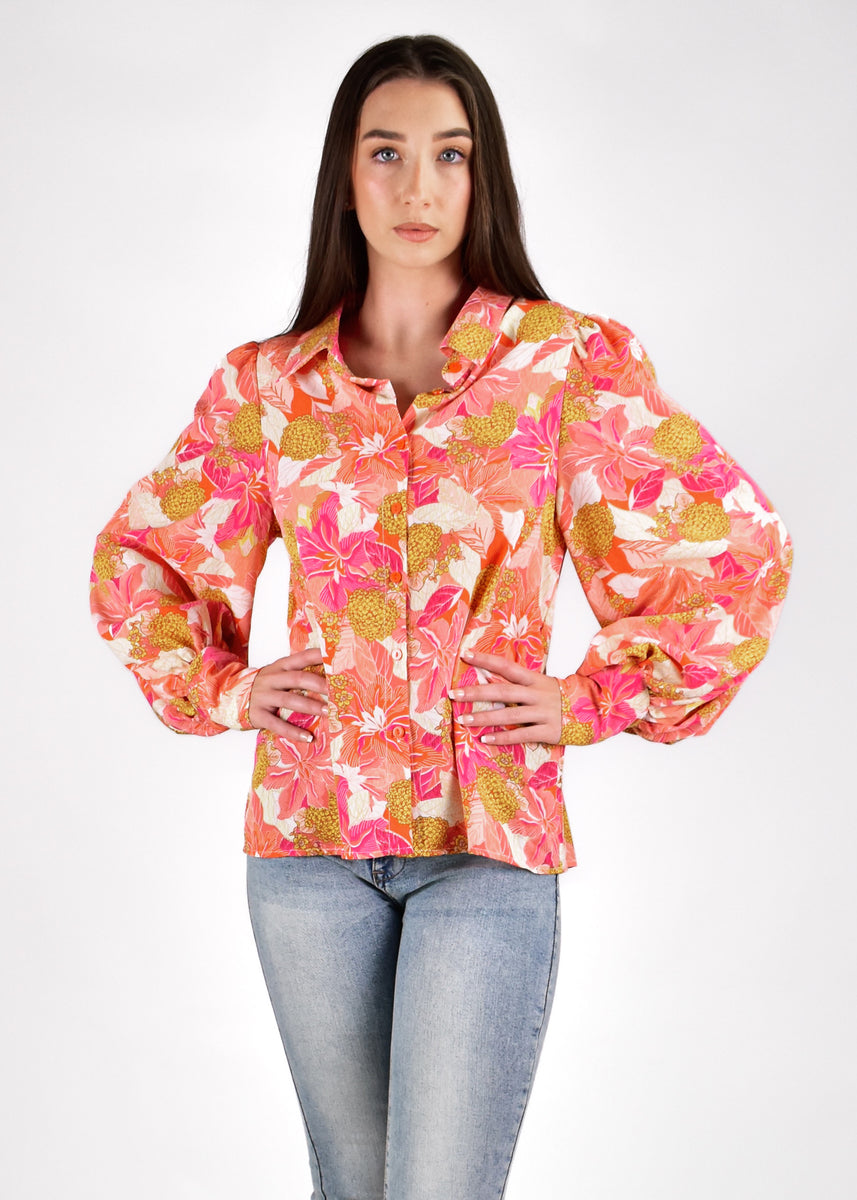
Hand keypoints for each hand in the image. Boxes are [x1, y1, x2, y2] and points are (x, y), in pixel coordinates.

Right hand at [248, 648, 328, 742]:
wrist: (231, 695)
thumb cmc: (265, 685)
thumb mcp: (279, 673)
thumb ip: (299, 672)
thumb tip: (330, 676)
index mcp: (280, 666)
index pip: (302, 657)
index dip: (318, 657)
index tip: (336, 659)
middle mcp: (272, 679)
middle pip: (298, 678)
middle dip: (319, 684)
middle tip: (337, 691)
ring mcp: (264, 696)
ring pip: (290, 700)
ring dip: (311, 706)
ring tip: (328, 712)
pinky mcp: (258, 715)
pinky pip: (277, 724)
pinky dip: (293, 732)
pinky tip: (308, 737)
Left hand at [448, 649, 562, 744]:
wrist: (595, 710)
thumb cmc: (562, 697)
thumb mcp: (543, 684)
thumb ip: (521, 684)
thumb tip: (489, 680)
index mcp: (535, 679)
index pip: (506, 666)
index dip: (486, 660)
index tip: (465, 655)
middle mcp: (537, 694)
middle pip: (502, 691)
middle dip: (476, 692)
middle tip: (454, 694)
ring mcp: (543, 713)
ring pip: (508, 715)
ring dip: (484, 717)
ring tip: (463, 719)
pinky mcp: (548, 731)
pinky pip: (521, 735)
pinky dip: (502, 737)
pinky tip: (485, 738)